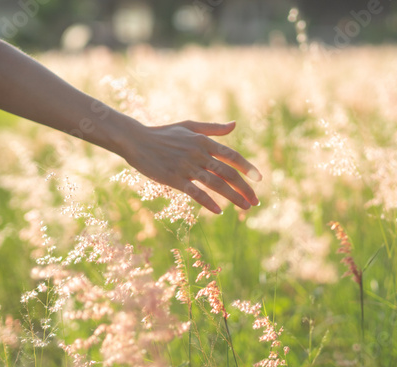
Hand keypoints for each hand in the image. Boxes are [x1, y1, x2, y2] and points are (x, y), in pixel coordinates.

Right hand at [121, 120, 261, 213]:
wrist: (137, 140)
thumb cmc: (164, 133)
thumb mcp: (190, 126)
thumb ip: (213, 128)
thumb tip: (235, 124)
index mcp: (204, 141)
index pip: (231, 155)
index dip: (247, 167)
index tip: (259, 179)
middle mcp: (198, 154)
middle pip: (227, 173)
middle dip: (245, 188)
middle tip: (256, 201)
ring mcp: (186, 167)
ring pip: (215, 184)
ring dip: (233, 197)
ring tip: (246, 207)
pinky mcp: (174, 179)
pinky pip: (195, 192)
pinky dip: (208, 202)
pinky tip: (219, 211)